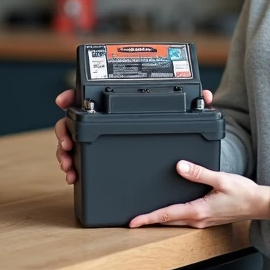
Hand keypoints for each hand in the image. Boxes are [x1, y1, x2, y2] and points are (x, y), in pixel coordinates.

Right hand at [53, 88, 213, 186]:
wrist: (182, 151)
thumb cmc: (179, 127)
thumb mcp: (187, 115)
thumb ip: (197, 104)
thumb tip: (206, 97)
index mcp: (121, 100)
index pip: (91, 92)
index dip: (73, 95)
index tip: (63, 102)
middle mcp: (106, 117)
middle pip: (75, 118)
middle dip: (65, 131)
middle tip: (66, 144)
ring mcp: (102, 136)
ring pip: (74, 140)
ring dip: (66, 152)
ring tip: (69, 166)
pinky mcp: (104, 155)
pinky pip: (83, 159)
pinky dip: (75, 167)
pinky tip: (75, 176)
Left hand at [128, 160, 269, 228]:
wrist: (259, 205)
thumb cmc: (244, 193)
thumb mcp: (221, 179)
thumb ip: (199, 173)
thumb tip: (180, 166)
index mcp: (199, 210)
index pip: (167, 214)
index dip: (148, 218)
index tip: (133, 221)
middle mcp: (199, 220)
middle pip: (168, 221)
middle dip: (150, 221)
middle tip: (133, 221)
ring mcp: (203, 222)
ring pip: (175, 222)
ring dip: (160, 220)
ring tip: (147, 217)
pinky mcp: (207, 220)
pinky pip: (185, 221)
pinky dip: (173, 218)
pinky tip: (170, 213)